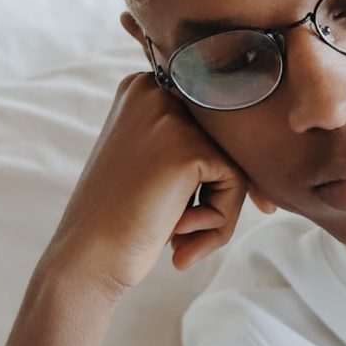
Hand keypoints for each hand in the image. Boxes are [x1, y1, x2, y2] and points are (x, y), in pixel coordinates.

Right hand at [43, 72, 272, 301]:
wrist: (87, 257)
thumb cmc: (119, 219)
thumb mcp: (149, 164)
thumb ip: (188, 142)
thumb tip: (258, 142)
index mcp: (141, 88)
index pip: (208, 121)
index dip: (214, 168)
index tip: (204, 212)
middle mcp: (154, 90)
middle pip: (224, 137)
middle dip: (221, 191)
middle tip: (190, 236)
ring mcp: (170, 118)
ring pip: (234, 160)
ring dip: (220, 210)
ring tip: (182, 240)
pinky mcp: (189, 150)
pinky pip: (236, 182)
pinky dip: (221, 219)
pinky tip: (180, 236)